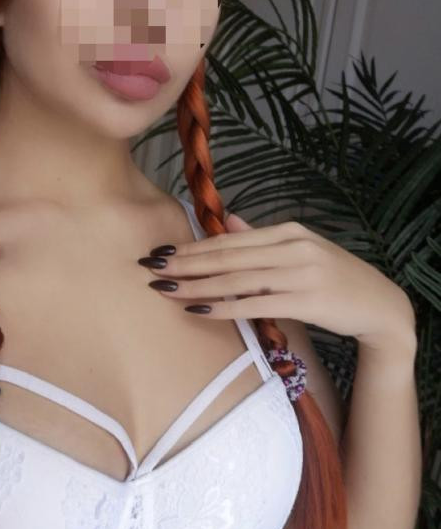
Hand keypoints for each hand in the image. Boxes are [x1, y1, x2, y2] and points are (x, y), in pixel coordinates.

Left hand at [140, 212, 415, 350]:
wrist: (379, 305)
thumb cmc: (334, 277)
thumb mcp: (300, 249)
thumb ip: (261, 237)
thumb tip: (226, 220)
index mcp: (288, 231)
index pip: (229, 239)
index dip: (193, 247)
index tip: (162, 252)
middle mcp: (292, 247)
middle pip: (227, 256)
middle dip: (184, 263)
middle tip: (150, 268)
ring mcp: (300, 273)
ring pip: (236, 279)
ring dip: (196, 285)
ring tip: (165, 289)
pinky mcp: (306, 301)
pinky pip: (255, 304)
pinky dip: (224, 307)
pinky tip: (199, 309)